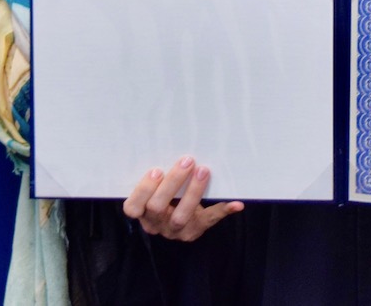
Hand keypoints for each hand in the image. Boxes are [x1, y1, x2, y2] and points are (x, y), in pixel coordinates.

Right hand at [121, 155, 243, 240]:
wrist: (180, 217)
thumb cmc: (163, 193)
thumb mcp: (154, 187)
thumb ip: (156, 175)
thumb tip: (167, 140)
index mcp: (142, 212)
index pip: (133, 207)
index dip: (143, 190)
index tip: (156, 170)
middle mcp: (156, 224)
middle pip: (157, 208)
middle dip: (172, 183)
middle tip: (187, 161)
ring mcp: (176, 230)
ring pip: (181, 216)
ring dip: (193, 192)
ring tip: (203, 171)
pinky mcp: (196, 229)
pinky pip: (210, 219)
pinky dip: (223, 210)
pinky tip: (236, 203)